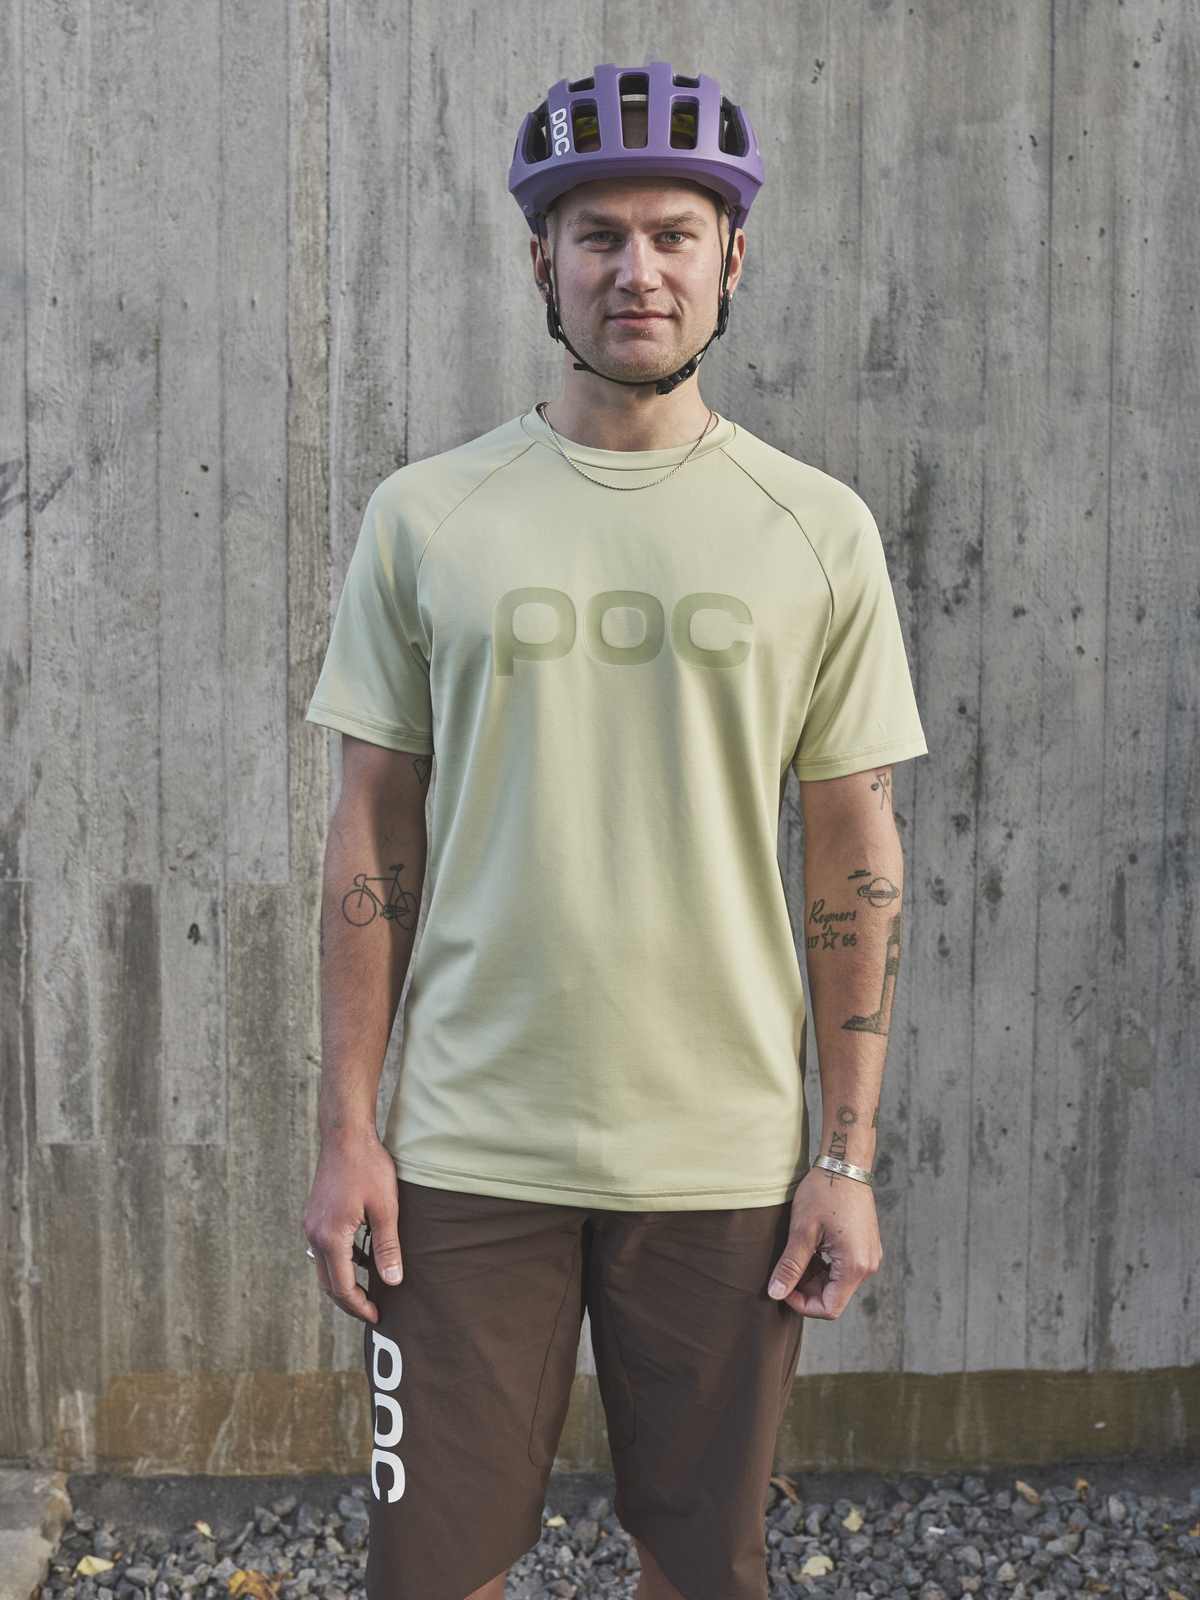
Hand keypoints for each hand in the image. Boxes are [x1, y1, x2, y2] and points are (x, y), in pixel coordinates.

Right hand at [303, 1130, 404, 1324]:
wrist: (345, 1135)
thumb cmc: (368, 1167)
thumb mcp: (385, 1209)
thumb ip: (387, 1248)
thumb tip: (393, 1281)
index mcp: (331, 1238)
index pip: (342, 1287)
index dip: (360, 1306)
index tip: (378, 1316)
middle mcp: (314, 1234)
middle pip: (329, 1283)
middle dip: (350, 1300)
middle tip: (373, 1310)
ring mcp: (312, 1224)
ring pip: (325, 1266)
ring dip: (345, 1280)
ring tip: (371, 1287)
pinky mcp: (316, 1215)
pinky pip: (326, 1248)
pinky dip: (342, 1260)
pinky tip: (364, 1256)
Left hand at [765, 1165, 881, 1317]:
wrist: (844, 1164)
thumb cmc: (824, 1192)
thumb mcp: (802, 1230)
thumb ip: (790, 1266)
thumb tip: (775, 1293)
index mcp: (855, 1266)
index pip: (829, 1308)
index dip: (802, 1303)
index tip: (783, 1286)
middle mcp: (867, 1266)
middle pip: (833, 1297)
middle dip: (806, 1288)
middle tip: (786, 1266)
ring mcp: (868, 1255)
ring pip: (837, 1283)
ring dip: (814, 1276)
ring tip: (797, 1252)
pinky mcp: (865, 1246)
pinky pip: (843, 1268)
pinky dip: (824, 1265)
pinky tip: (810, 1246)